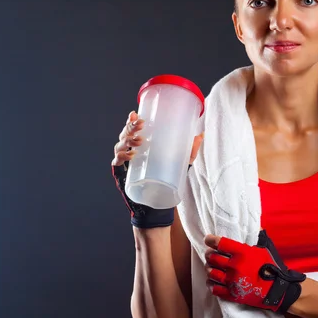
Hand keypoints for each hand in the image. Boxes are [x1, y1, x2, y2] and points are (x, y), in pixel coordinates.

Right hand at [111, 110, 204, 227]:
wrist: (157, 204)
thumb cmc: (166, 181)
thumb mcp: (180, 164)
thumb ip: (189, 151)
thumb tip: (200, 136)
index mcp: (140, 145)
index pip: (132, 129)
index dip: (131, 120)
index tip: (136, 113)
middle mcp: (130, 151)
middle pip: (124, 134)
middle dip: (130, 127)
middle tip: (141, 125)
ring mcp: (124, 163)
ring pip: (119, 145)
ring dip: (127, 140)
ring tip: (139, 140)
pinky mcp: (122, 174)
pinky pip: (117, 162)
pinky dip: (122, 156)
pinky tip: (131, 155)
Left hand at [204, 230, 305, 312]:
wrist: (277, 290)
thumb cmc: (272, 267)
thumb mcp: (265, 248)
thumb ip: (257, 236)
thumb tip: (255, 225)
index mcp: (242, 253)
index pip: (219, 243)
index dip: (210, 240)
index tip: (208, 239)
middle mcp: (235, 266)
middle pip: (212, 258)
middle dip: (209, 254)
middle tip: (210, 254)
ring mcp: (232, 281)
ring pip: (211, 272)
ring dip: (209, 268)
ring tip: (211, 266)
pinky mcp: (232, 294)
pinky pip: (214, 288)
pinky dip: (211, 283)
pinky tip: (212, 280)